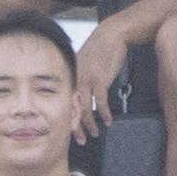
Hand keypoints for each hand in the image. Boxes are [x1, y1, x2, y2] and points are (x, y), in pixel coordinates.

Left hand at [74, 17, 129, 143]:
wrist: (111, 35)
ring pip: (84, 108)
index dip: (67, 119)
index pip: (64, 102)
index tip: (69, 132)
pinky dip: (104, 113)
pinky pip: (101, 101)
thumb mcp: (85, 63)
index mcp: (70, 75)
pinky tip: (108, 121)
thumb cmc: (100, 49)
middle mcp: (75, 78)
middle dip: (75, 127)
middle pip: (71, 108)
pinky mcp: (100, 78)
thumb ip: (80, 78)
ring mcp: (86, 79)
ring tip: (94, 134)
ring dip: (90, 124)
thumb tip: (80, 95)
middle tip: (79, 140)